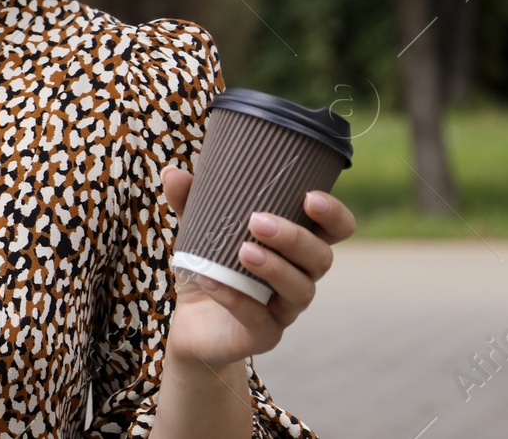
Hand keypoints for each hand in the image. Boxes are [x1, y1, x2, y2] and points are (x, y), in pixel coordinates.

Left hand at [159, 163, 356, 368]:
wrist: (191, 323)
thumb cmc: (210, 266)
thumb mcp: (197, 231)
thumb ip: (189, 202)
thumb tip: (172, 172)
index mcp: (295, 247)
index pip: (335, 230)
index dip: (333, 214)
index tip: (310, 197)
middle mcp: (299, 277)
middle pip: (321, 258)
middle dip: (294, 238)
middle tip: (257, 221)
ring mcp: (285, 309)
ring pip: (301, 290)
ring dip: (274, 268)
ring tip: (243, 251)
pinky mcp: (264, 335)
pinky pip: (259, 319)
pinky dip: (234, 298)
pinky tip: (210, 279)